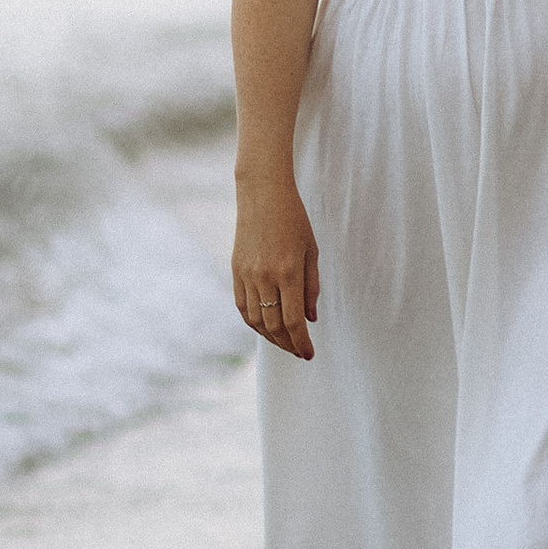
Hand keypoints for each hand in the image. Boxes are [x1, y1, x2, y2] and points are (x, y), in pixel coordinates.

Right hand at [232, 187, 320, 359]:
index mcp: (288, 272)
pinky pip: (242, 307)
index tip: (309, 354)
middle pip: (273, 326)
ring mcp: (246, 275)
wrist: (262, 194)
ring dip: (271, 337)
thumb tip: (310, 319)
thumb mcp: (311, 251)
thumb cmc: (294, 220)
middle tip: (300, 351)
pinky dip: (253, 322)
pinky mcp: (236, 271)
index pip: (293, 321)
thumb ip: (311, 287)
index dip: (302, 343)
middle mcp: (264, 277)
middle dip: (288, 344)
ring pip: (256, 320)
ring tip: (285, 342)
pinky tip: (265, 328)